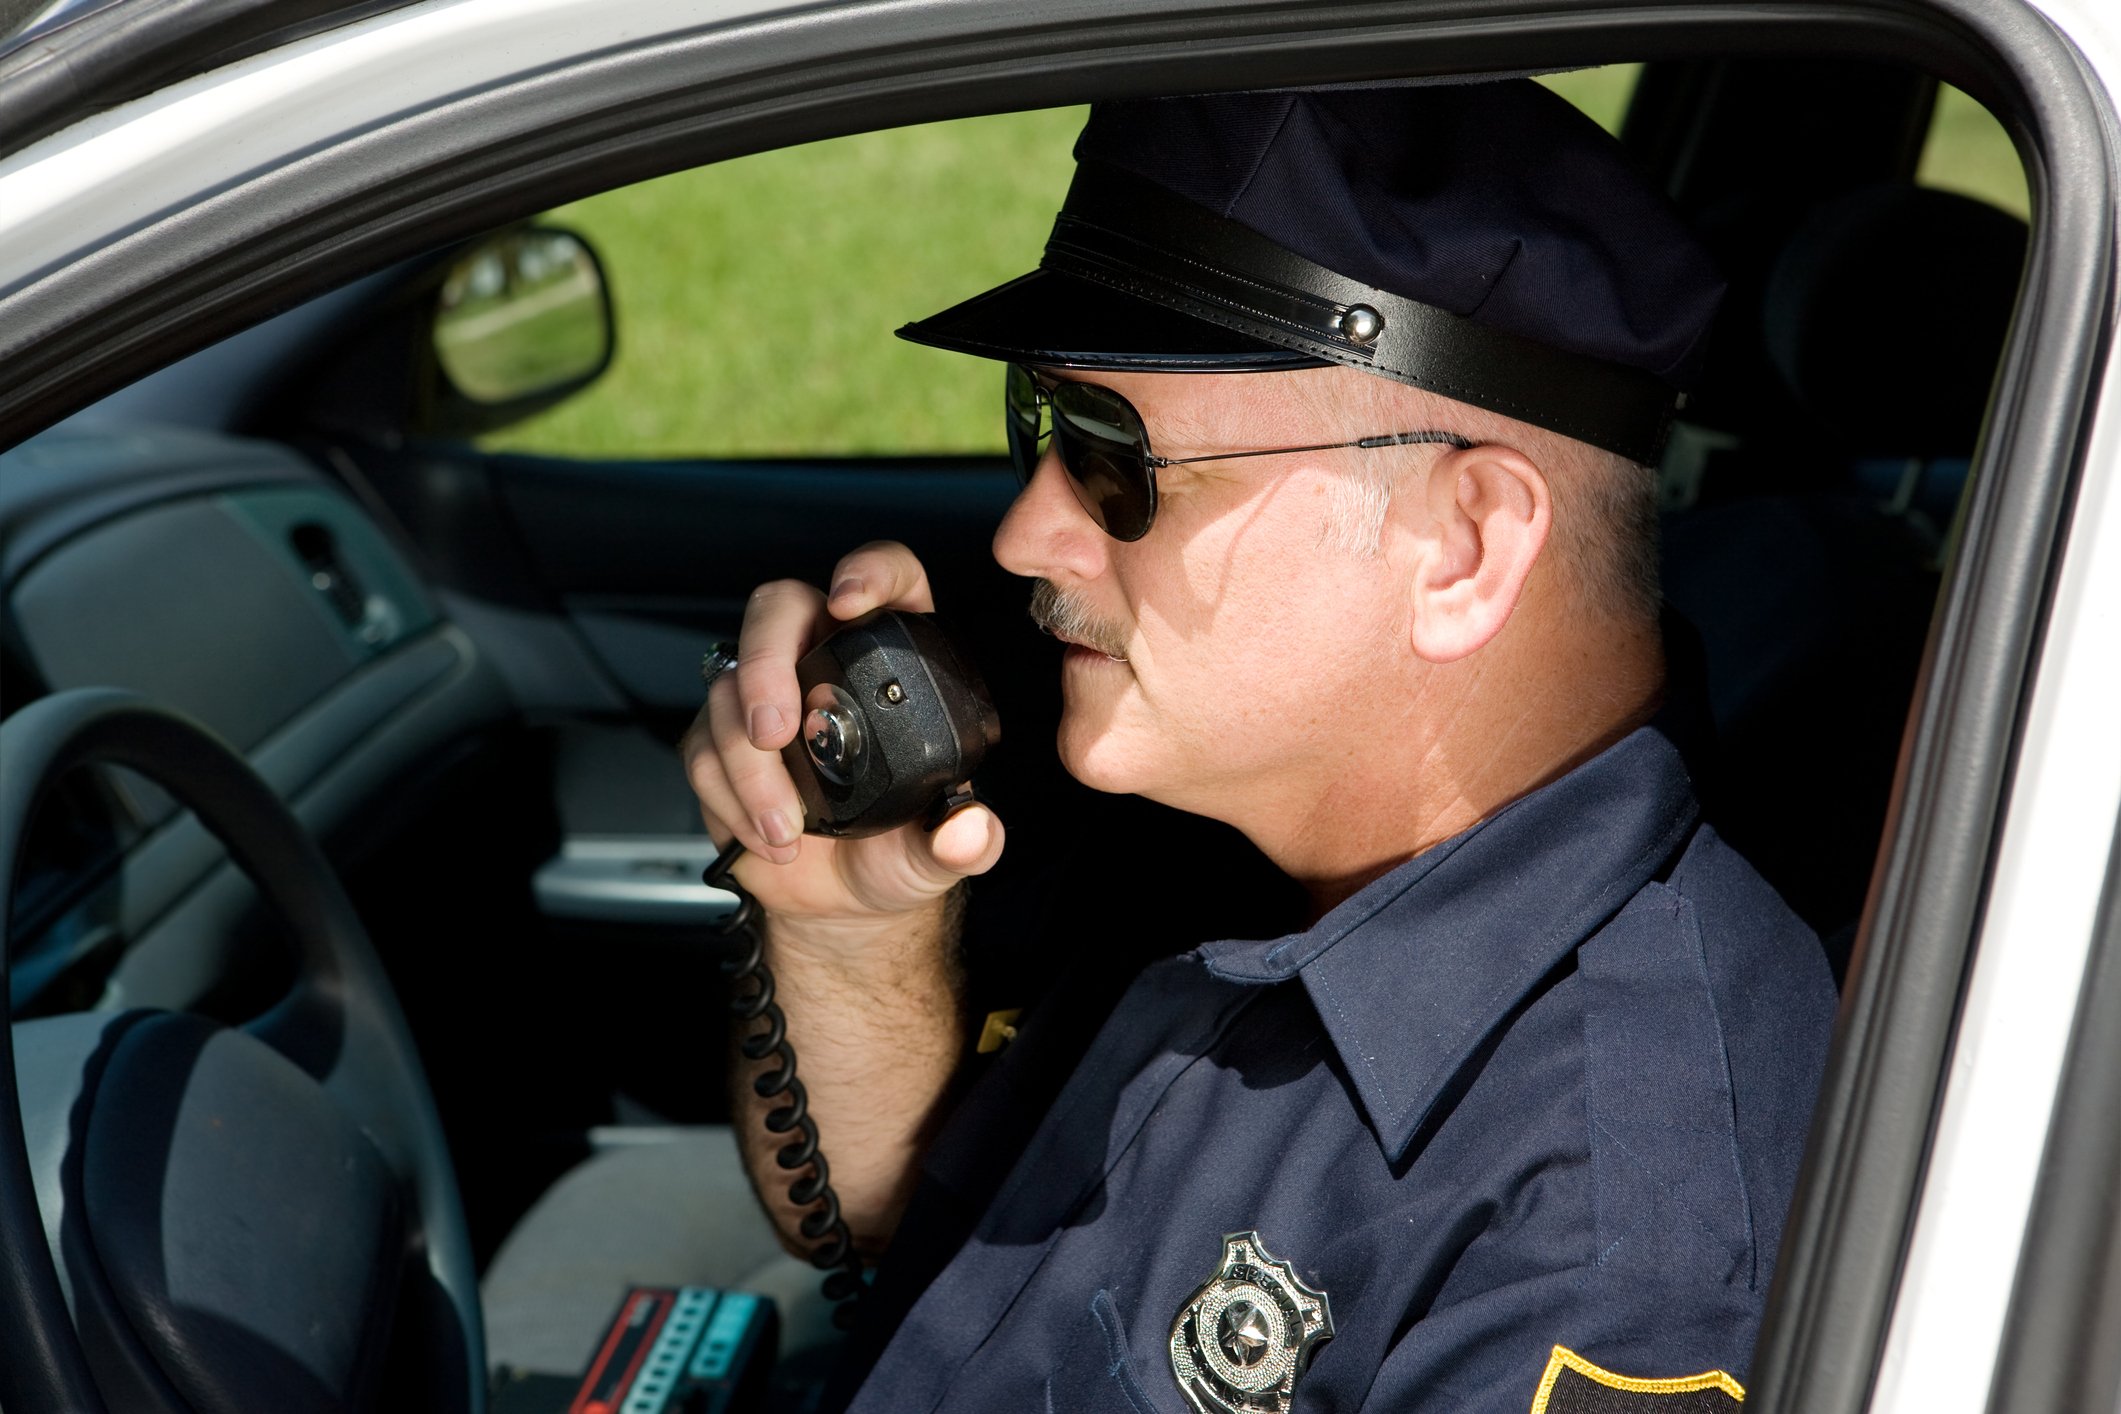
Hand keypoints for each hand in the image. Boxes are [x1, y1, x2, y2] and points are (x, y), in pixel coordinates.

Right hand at [680, 541, 1005, 932]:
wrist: (843, 902)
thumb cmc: (898, 852)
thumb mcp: (943, 850)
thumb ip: (965, 840)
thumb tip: (971, 832)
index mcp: (894, 657)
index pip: (888, 578)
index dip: (869, 572)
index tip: (849, 603)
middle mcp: (825, 659)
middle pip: (779, 608)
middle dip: (766, 662)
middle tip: (774, 730)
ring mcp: (767, 695)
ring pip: (729, 686)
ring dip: (750, 765)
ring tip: (786, 824)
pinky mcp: (719, 739)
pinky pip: (702, 747)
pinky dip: (731, 797)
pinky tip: (767, 834)